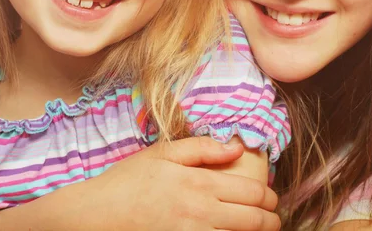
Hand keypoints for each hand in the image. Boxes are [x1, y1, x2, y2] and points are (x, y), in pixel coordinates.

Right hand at [46, 136, 280, 230]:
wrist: (98, 213)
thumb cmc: (129, 180)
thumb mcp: (163, 152)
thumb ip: (202, 148)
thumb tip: (236, 148)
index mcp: (200, 182)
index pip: (252, 192)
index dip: (269, 196)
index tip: (271, 197)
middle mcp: (202, 211)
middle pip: (254, 220)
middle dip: (271, 219)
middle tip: (273, 217)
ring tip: (259, 227)